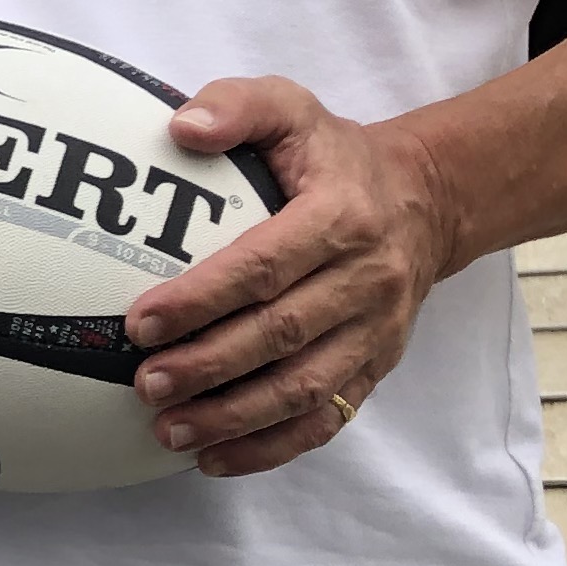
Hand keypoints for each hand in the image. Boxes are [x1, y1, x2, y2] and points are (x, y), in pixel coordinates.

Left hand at [127, 77, 457, 476]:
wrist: (426, 202)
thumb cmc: (335, 157)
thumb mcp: (293, 109)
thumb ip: (238, 105)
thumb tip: (181, 127)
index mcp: (341, 217)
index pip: (265, 265)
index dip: (202, 297)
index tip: (140, 320)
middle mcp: (366, 281)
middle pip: (281, 335)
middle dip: (209, 366)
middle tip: (144, 383)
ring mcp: (375, 332)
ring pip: (304, 388)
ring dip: (234, 418)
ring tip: (168, 430)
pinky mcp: (376, 367)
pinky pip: (326, 419)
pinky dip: (272, 448)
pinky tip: (215, 459)